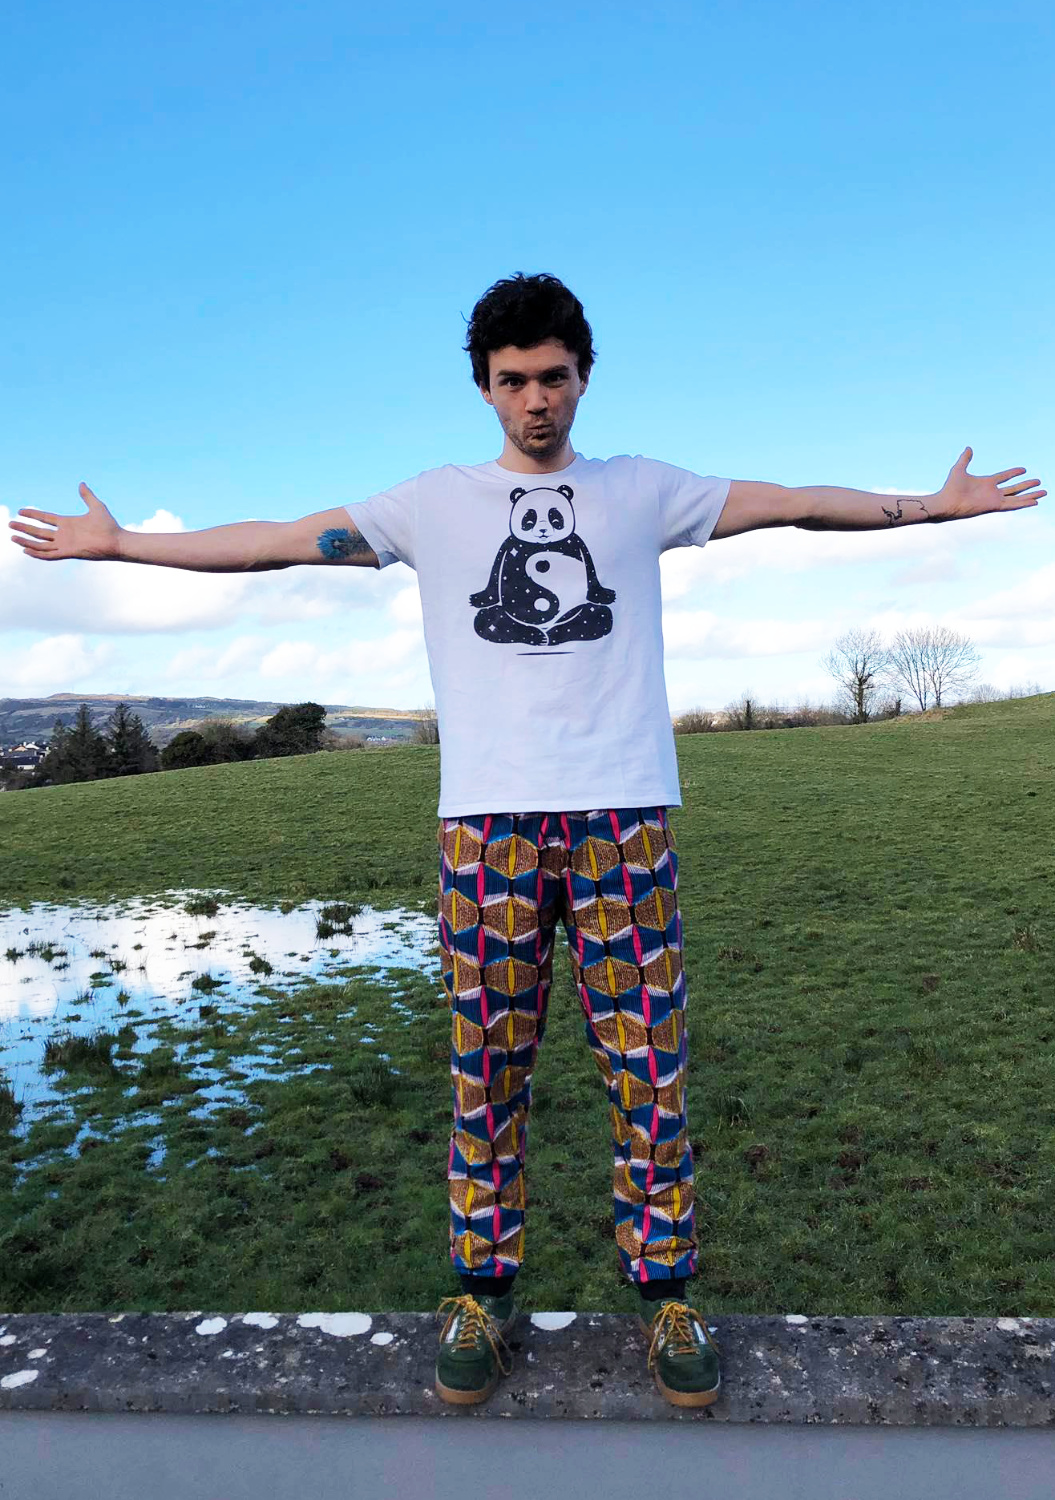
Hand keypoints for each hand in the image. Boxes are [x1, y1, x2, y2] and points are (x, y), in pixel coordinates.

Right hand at [8, 483, 123, 560]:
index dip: (33, 514)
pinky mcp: (69, 553)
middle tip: (10, 524)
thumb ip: (87, 495)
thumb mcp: (96, 506)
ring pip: (41, 544)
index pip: (45, 518)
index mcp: (68, 523)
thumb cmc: (109, 525)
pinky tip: (26, 551)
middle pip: (39, 532)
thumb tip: (81, 483)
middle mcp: (64, 535)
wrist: (117, 541)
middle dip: (24, 528)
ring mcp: (65, 544)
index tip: (21, 510)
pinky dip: (38, 554)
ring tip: (13, 537)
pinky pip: (50, 555)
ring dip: (26, 542)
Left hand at [935, 448, 1045, 520]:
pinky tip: (1034, 502)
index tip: (1024, 469)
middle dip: (1026, 485)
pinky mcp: (994, 506)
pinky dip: (1023, 503)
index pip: (1004, 477)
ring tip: (1043, 492)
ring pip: (1017, 497)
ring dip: (1030, 495)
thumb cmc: (950, 487)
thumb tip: (968, 447)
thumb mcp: (959, 469)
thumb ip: (965, 458)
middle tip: (1039, 481)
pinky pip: (1012, 505)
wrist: (946, 501)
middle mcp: (992, 492)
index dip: (1013, 473)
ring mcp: (994, 500)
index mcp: (986, 483)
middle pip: (1014, 488)